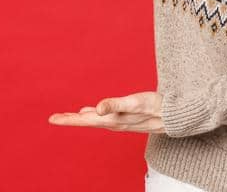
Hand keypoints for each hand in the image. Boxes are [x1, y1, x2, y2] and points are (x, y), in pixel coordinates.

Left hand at [48, 90, 164, 132]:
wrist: (174, 116)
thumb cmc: (155, 108)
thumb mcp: (134, 104)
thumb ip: (115, 105)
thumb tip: (97, 108)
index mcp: (111, 120)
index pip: (84, 121)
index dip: (68, 120)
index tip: (52, 119)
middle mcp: (113, 123)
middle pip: (87, 122)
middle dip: (70, 120)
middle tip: (54, 118)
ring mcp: (120, 121)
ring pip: (95, 120)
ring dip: (81, 118)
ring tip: (69, 116)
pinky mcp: (127, 117)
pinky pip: (105, 117)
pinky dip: (95, 113)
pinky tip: (93, 111)